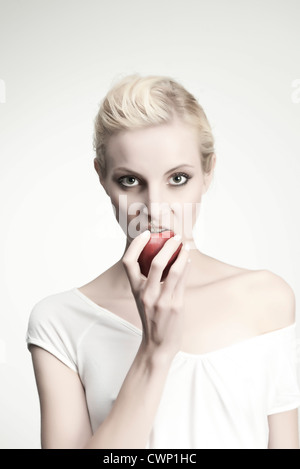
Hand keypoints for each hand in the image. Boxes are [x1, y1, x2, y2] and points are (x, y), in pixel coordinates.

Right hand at [122, 230, 190, 360]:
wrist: (157, 345)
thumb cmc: (151, 318)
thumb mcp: (143, 298)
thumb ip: (147, 281)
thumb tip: (159, 256)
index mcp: (135, 290)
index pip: (128, 262)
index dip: (135, 245)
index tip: (146, 234)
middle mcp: (146, 294)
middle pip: (155, 262)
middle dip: (167, 246)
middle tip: (175, 237)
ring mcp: (162, 301)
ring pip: (173, 271)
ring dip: (181, 255)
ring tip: (186, 246)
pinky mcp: (176, 306)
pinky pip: (183, 281)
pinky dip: (186, 267)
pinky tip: (188, 261)